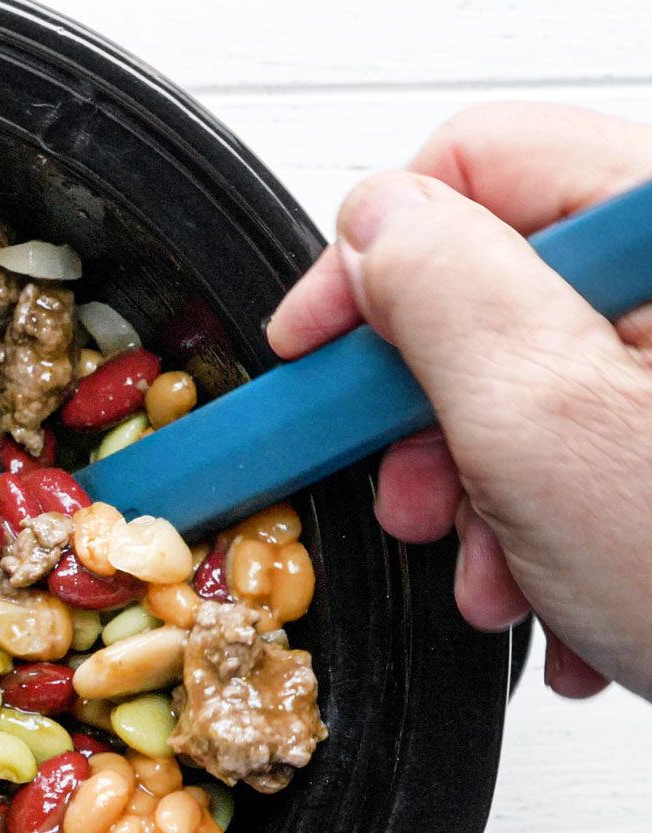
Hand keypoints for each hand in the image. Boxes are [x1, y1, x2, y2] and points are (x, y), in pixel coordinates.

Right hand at [267, 102, 651, 698]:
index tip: (313, 356)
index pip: (476, 167)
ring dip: (481, 496)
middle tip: (412, 494)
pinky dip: (547, 528)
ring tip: (496, 579)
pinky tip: (558, 595)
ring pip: (534, 383)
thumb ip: (441, 295)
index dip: (367, 262)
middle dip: (427, 414)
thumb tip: (377, 226)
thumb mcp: (550, 427)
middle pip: (499, 286)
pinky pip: (588, 445)